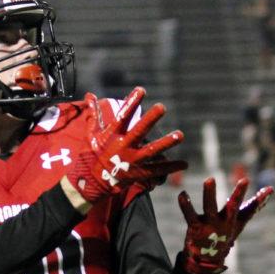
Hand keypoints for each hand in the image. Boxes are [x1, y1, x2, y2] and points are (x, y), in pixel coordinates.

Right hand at [66, 87, 185, 204]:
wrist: (93, 183)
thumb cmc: (93, 155)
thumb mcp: (92, 134)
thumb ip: (94, 115)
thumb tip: (89, 95)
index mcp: (113, 135)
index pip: (122, 116)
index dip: (131, 103)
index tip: (141, 90)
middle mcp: (123, 147)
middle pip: (139, 131)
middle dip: (150, 119)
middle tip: (162, 107)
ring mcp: (132, 161)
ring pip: (152, 151)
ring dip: (167, 143)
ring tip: (180, 135)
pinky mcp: (139, 173)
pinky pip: (157, 170)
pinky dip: (171, 167)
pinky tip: (184, 164)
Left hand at [178, 177, 272, 273]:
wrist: (206, 260)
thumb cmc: (225, 234)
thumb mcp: (239, 221)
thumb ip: (253, 206)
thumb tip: (270, 189)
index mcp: (234, 220)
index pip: (248, 208)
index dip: (258, 200)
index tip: (268, 189)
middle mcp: (224, 222)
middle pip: (233, 207)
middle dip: (239, 194)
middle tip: (245, 181)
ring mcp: (210, 225)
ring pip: (210, 207)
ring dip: (210, 193)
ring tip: (210, 179)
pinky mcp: (195, 227)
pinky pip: (189, 214)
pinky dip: (186, 204)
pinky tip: (182, 194)